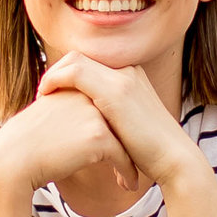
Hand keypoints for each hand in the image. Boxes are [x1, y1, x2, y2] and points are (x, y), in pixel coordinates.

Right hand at [0, 87, 137, 200]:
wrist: (11, 160)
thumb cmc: (24, 144)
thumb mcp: (47, 115)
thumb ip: (68, 110)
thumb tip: (81, 123)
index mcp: (74, 87)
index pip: (105, 105)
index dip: (116, 127)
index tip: (122, 146)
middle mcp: (87, 95)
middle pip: (119, 120)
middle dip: (128, 143)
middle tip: (132, 161)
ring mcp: (95, 114)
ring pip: (125, 138)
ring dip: (131, 160)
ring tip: (129, 178)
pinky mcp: (99, 136)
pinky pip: (123, 156)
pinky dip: (128, 172)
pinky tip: (128, 186)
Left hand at [35, 52, 205, 188]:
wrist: (174, 159)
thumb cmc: (152, 153)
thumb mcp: (128, 128)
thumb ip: (110, 117)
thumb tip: (89, 126)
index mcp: (131, 76)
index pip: (90, 63)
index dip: (66, 74)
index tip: (52, 93)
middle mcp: (127, 70)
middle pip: (80, 57)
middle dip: (57, 72)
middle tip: (43, 93)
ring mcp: (123, 78)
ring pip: (74, 60)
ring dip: (53, 75)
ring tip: (42, 95)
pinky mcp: (116, 91)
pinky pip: (74, 72)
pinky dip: (55, 80)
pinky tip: (45, 97)